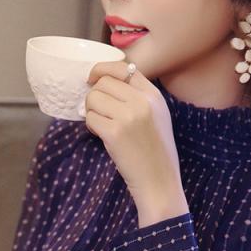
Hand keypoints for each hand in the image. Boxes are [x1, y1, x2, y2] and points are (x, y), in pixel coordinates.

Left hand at [84, 61, 188, 224]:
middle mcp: (142, 101)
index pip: (123, 68)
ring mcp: (128, 116)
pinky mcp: (115, 132)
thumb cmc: (157, 154)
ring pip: (93, 98)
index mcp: (154, 95)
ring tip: (102, 126)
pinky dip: (91, 127)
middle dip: (94, 96)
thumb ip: (139, 97)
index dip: (102, 70)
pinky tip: (101, 136)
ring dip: (91, 112)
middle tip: (99, 113)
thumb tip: (104, 82)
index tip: (93, 79)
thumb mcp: (158, 117)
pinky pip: (90, 118)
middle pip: (103, 82)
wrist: (160, 182)